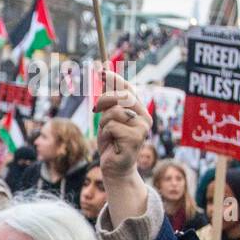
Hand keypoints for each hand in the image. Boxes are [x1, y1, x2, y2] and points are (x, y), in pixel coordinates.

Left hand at [95, 69, 150, 183]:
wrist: (115, 168)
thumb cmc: (111, 142)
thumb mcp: (108, 119)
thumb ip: (109, 102)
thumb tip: (104, 75)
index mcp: (140, 110)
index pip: (128, 89)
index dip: (114, 79)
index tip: (100, 70)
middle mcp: (145, 118)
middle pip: (122, 97)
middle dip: (104, 100)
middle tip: (95, 109)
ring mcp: (142, 128)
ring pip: (114, 112)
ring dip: (104, 123)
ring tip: (108, 135)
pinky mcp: (135, 139)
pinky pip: (111, 126)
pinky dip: (105, 135)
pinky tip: (111, 144)